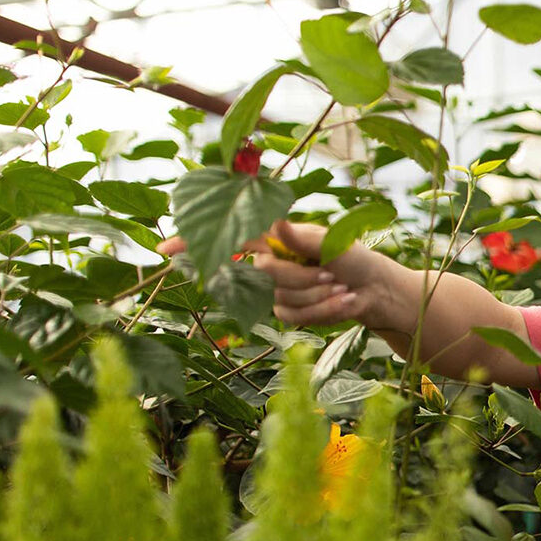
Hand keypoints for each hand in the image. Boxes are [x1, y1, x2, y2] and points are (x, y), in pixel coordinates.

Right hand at [156, 220, 408, 330]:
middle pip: (263, 272)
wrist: (376, 292)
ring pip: (281, 298)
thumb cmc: (355, 259)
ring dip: (319, 297)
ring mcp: (275, 290)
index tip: (164, 248)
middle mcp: (268, 262)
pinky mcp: (287, 312)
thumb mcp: (333, 242)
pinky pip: (294, 317)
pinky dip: (324, 311)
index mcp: (273, 238)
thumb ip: (302, 237)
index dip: (193, 243)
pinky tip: (343, 302)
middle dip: (302, 278)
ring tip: (343, 288)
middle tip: (332, 275)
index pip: (227, 238)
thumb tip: (275, 223)